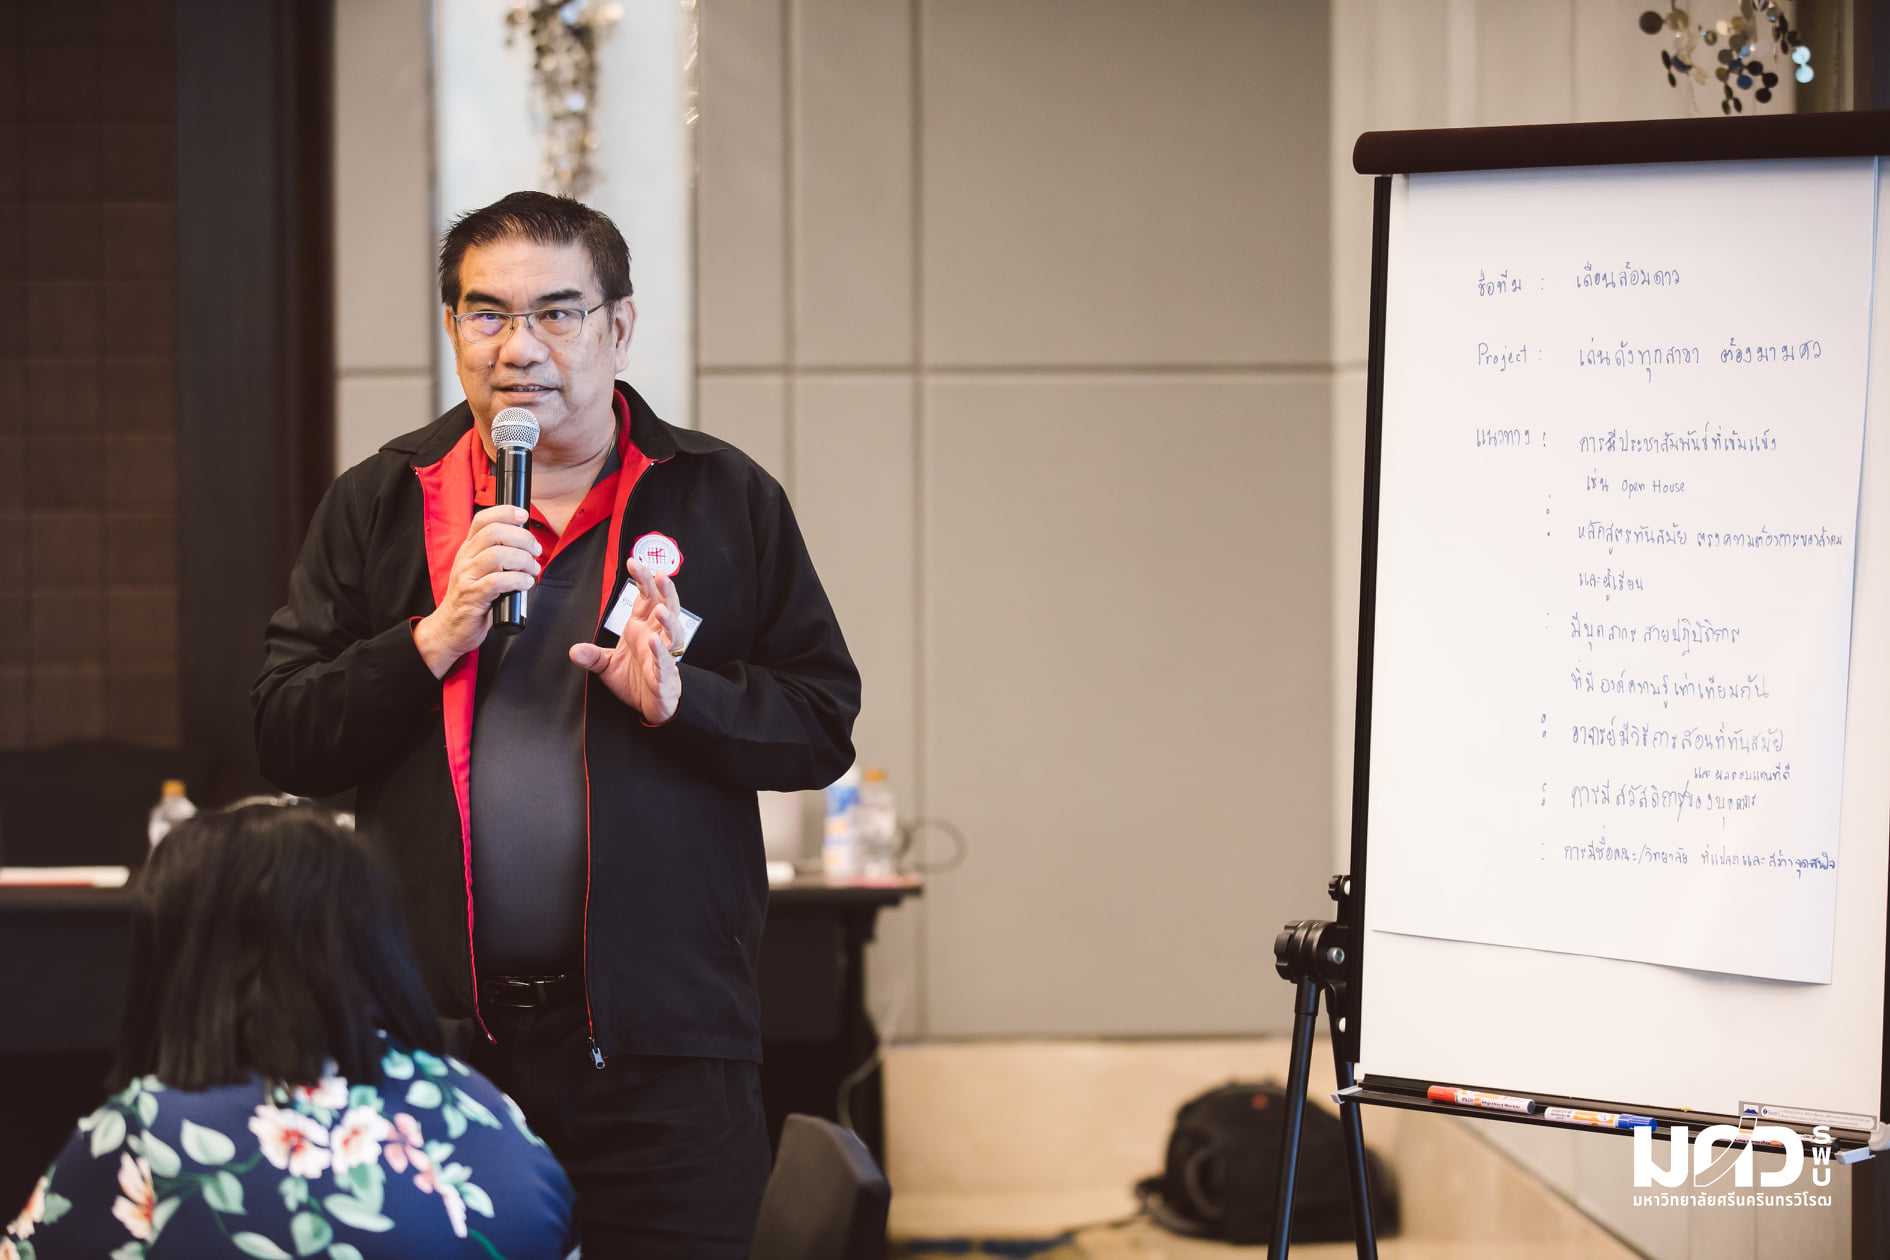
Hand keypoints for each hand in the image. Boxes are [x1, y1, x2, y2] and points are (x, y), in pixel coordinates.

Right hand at [412, 504, 540, 678]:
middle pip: (494, 533)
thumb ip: (497, 554)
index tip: (524, 516)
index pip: (483, 519)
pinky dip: (517, 580)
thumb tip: (528, 542)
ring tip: (533, 569)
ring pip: (497, 555)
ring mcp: (467, 577)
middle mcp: (465, 559)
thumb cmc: (473, 597)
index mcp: (468, 549)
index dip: (505, 512)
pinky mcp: (473, 597)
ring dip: (523, 560)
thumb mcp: (481, 570)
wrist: (450, 627)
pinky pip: (497, 582)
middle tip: (536, 551)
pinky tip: (526, 583)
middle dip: (522, 538)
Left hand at [569, 558, 681, 724]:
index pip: (647, 598)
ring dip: (669, 619)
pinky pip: (665, 661)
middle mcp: (657, 637)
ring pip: (673, 632)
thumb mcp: (607, 666)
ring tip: (660, 607)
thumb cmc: (636, 680)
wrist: (651, 706)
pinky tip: (655, 641)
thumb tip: (574, 651)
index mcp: (643, 628)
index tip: (634, 562)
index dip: (643, 580)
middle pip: (666, 608)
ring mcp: (664, 655)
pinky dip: (661, 652)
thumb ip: (591, 656)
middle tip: (659, 575)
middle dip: (665, 591)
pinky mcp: (664, 675)